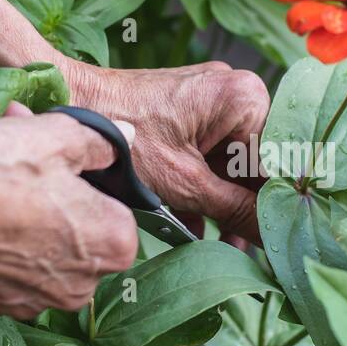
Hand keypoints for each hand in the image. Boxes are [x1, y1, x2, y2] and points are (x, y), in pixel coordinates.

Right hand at [0, 111, 138, 319]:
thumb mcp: (58, 136)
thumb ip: (102, 141)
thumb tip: (125, 138)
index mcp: (114, 245)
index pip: (116, 211)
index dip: (89, 185)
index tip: (61, 168)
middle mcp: (82, 287)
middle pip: (81, 240)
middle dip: (60, 208)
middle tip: (28, 175)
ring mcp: (35, 303)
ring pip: (43, 260)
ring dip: (29, 231)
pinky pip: (6, 277)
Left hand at [73, 62, 270, 242]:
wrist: (69, 104)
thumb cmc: (124, 138)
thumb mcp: (188, 186)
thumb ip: (238, 212)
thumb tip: (276, 238)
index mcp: (246, 99)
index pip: (277, 163)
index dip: (277, 206)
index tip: (277, 242)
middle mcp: (236, 92)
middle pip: (255, 164)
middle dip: (245, 209)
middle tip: (244, 252)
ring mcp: (211, 102)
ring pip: (230, 165)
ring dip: (222, 206)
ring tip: (219, 247)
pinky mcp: (189, 113)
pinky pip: (209, 156)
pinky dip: (203, 189)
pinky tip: (194, 226)